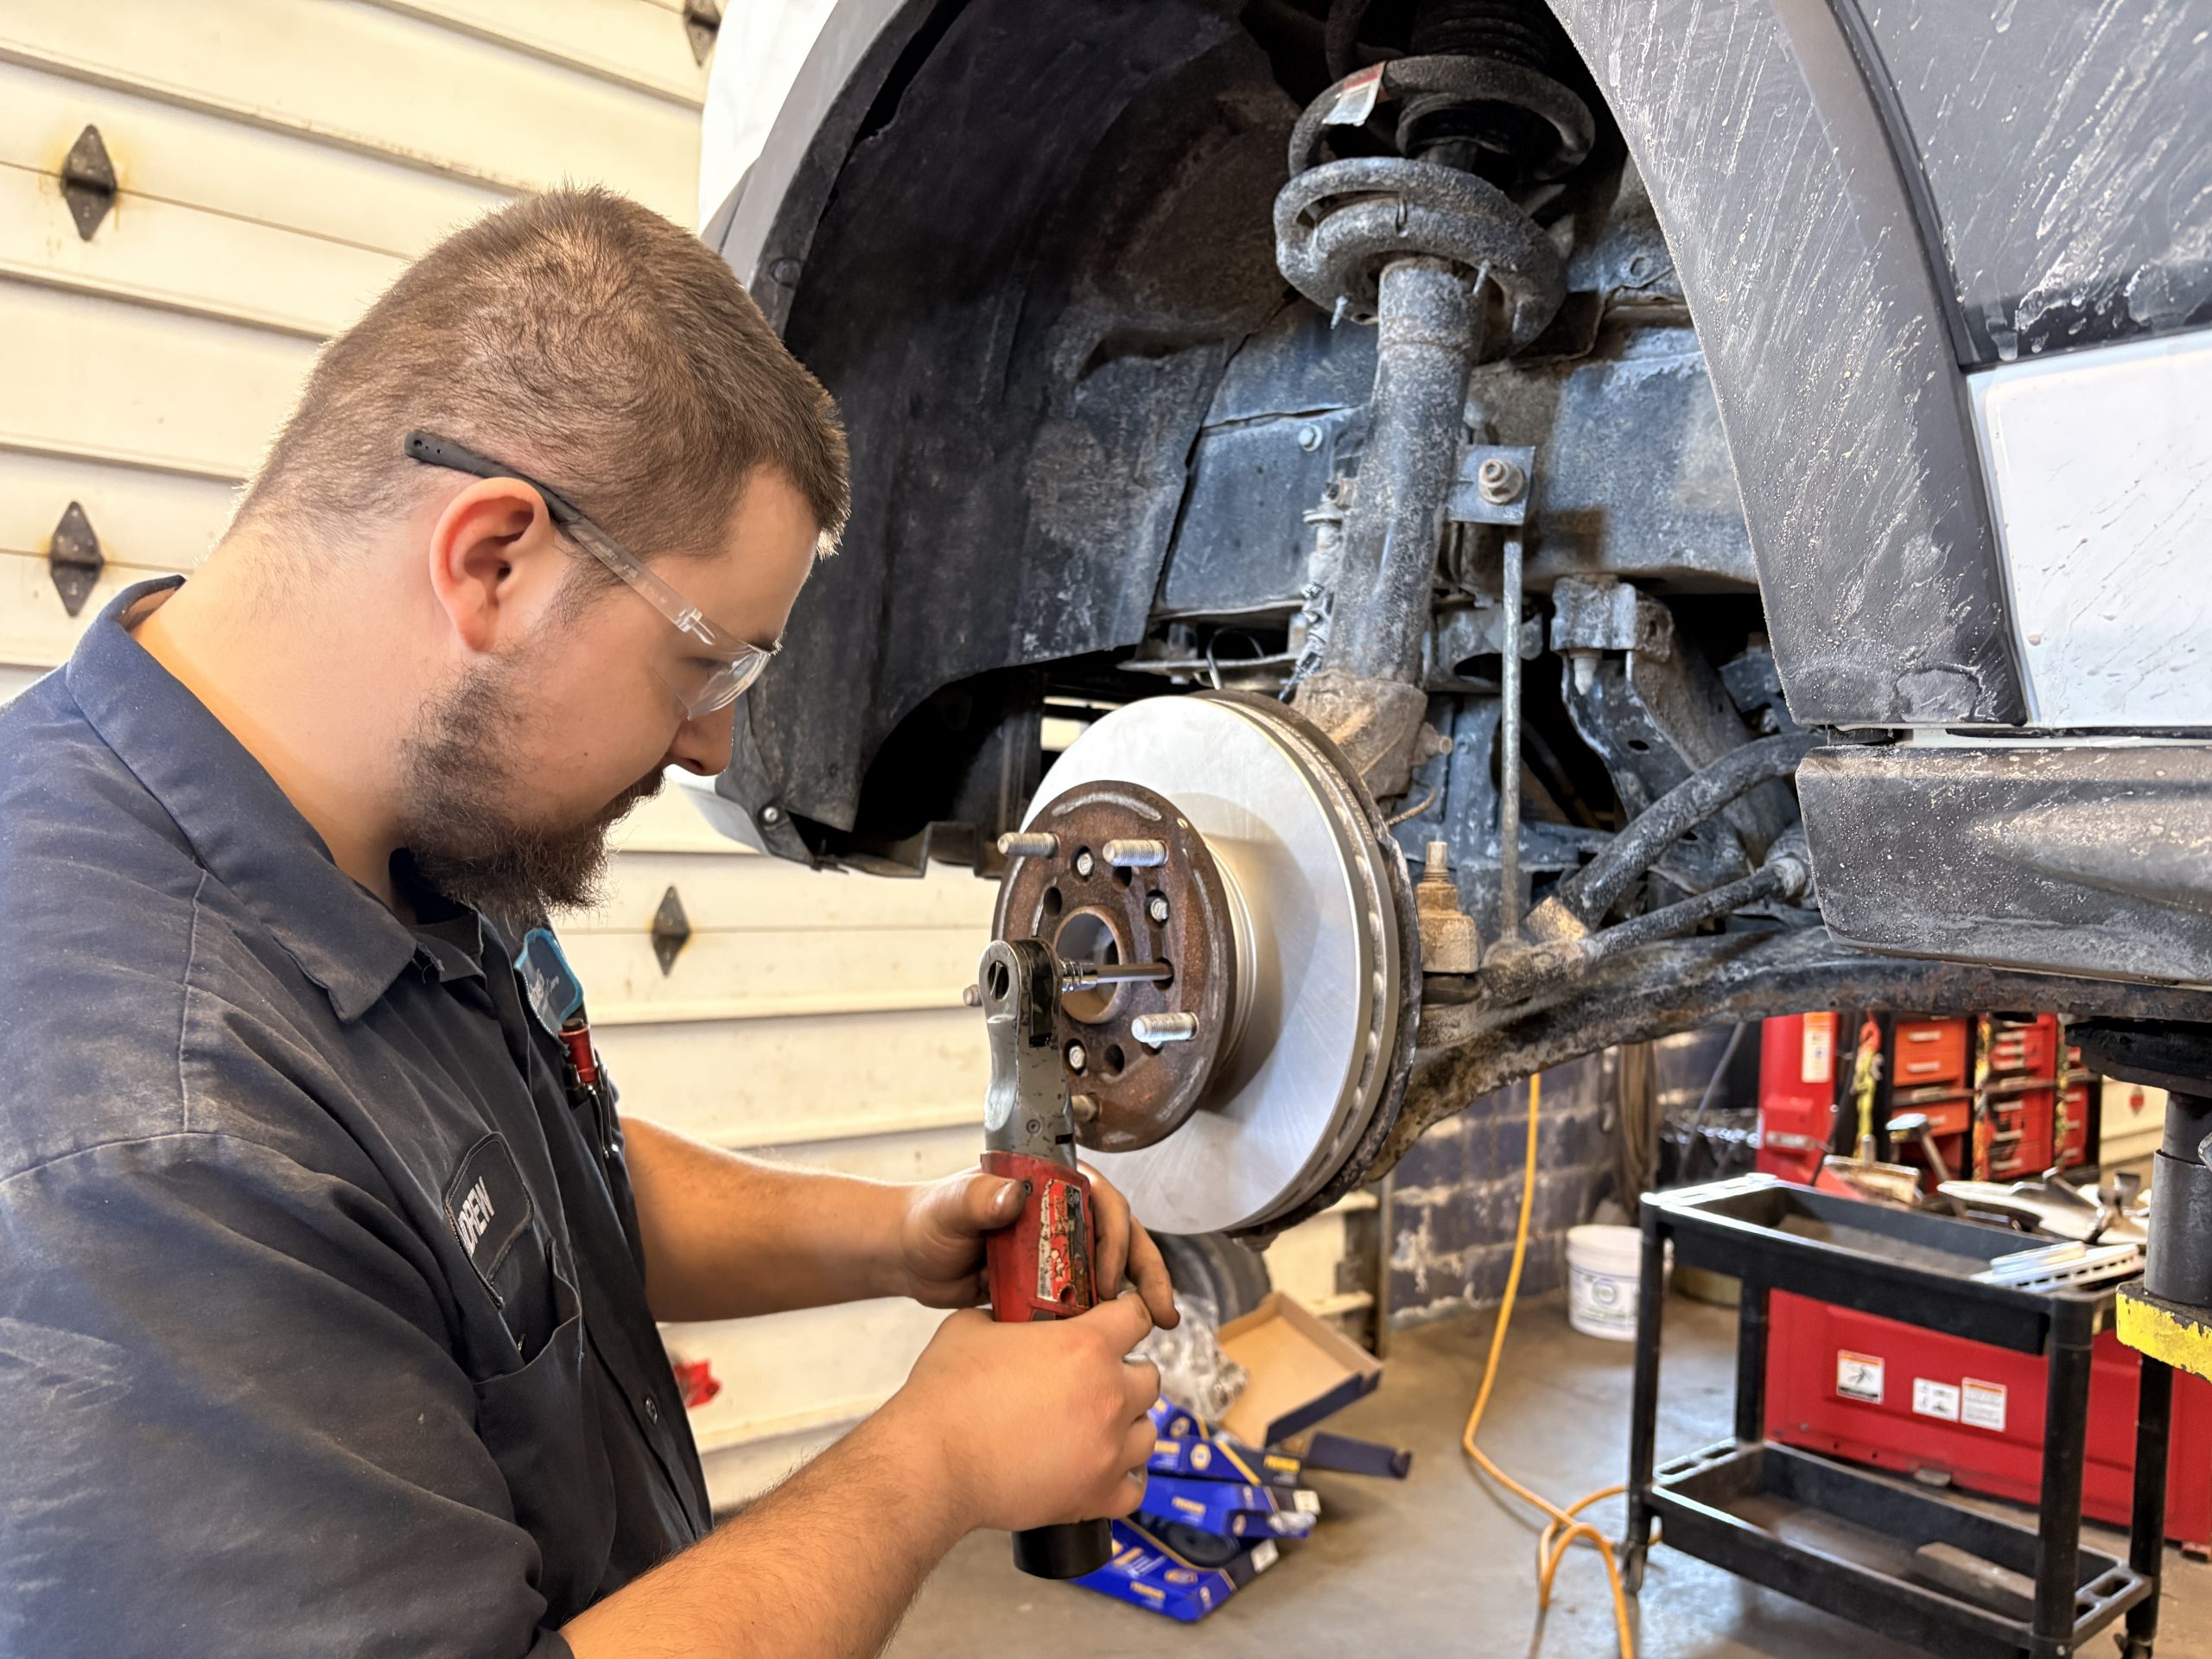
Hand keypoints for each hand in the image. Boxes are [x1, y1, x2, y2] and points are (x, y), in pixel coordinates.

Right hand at [881, 1292, 1162, 1533]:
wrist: (932, 1463)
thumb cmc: (946, 1394)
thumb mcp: (971, 1327)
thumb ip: (1005, 1316)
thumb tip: (1009, 1318)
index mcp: (1086, 1346)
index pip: (1137, 1316)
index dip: (1126, 1316)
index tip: (1116, 1324)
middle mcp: (1109, 1395)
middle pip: (1150, 1378)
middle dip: (1126, 1376)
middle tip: (1095, 1383)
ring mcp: (1109, 1449)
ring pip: (1147, 1433)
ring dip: (1127, 1428)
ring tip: (1096, 1429)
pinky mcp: (1098, 1496)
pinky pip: (1135, 1488)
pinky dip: (1122, 1480)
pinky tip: (1101, 1471)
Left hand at [894, 1167, 1178, 1326]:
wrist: (910, 1257)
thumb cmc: (929, 1221)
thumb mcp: (951, 1207)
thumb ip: (978, 1198)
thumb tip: (1014, 1196)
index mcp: (1050, 1182)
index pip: (1103, 1200)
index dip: (1118, 1238)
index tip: (1112, 1279)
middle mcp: (1064, 1210)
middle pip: (1122, 1234)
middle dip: (1148, 1270)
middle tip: (1160, 1311)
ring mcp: (1062, 1245)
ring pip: (1115, 1265)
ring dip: (1140, 1291)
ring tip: (1157, 1324)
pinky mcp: (1052, 1278)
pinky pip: (1090, 1293)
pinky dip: (1109, 1313)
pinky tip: (1120, 1336)